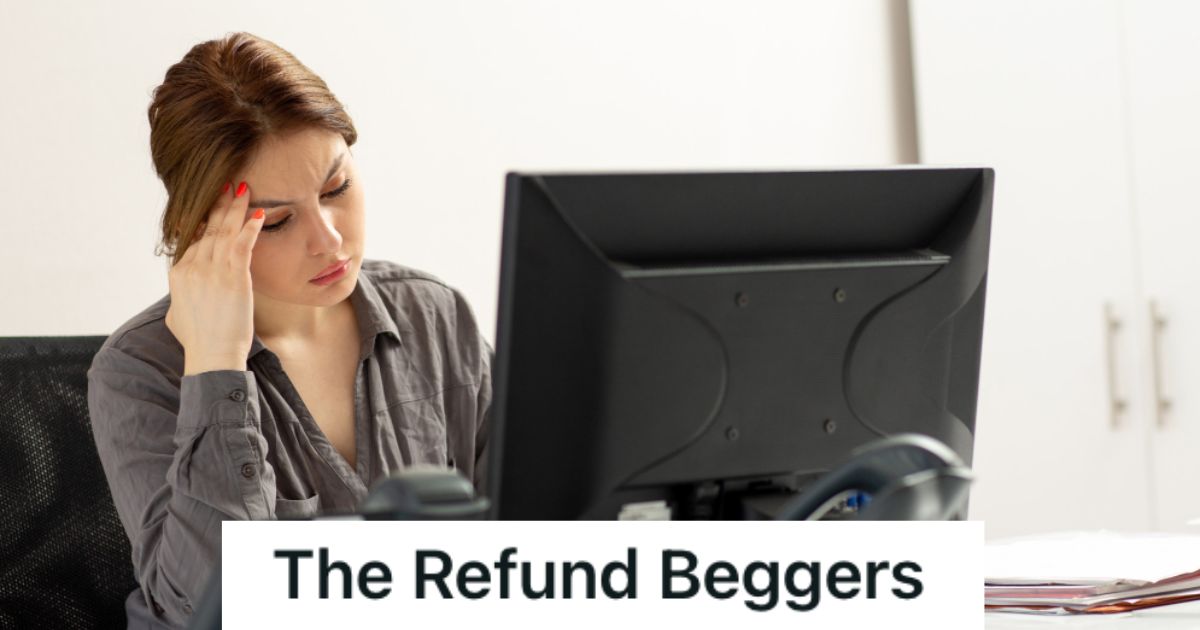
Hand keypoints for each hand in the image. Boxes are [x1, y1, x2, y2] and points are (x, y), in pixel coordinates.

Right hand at [165, 181, 265, 374]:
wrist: (212, 356)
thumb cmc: (198, 341)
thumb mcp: (177, 314)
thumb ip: (179, 297)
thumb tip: (180, 296)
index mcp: (179, 273)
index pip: (192, 238)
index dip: (203, 219)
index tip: (212, 202)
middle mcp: (193, 267)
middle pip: (207, 228)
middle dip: (218, 204)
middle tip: (227, 182)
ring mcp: (212, 271)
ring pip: (224, 231)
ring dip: (235, 208)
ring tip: (243, 188)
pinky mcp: (233, 277)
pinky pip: (242, 245)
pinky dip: (250, 228)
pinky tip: (257, 214)